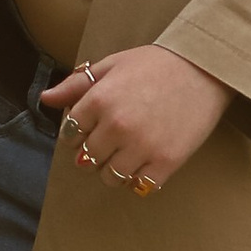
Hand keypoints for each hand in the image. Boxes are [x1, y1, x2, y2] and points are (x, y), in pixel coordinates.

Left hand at [40, 44, 230, 194]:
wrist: (205, 69)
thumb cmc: (156, 64)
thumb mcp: (112, 65)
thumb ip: (76, 85)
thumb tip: (45, 99)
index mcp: (99, 100)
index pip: (70, 134)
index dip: (79, 132)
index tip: (92, 127)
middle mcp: (116, 127)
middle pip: (87, 159)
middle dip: (94, 151)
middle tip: (112, 139)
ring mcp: (142, 147)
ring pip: (110, 177)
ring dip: (113, 168)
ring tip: (128, 152)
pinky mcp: (166, 162)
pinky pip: (139, 186)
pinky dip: (139, 178)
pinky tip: (146, 161)